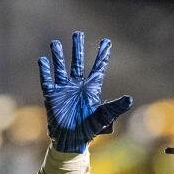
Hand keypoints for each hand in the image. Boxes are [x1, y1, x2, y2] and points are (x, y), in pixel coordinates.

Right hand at [38, 32, 132, 152]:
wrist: (71, 140)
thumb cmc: (89, 129)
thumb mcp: (103, 117)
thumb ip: (115, 107)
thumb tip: (130, 99)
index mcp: (91, 89)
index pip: (98, 68)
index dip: (102, 55)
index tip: (106, 42)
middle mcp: (77, 86)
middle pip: (78, 63)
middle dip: (78, 49)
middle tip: (78, 33)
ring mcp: (64, 90)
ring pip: (61, 68)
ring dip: (59, 56)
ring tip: (56, 43)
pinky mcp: (52, 96)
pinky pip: (47, 81)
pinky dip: (45, 71)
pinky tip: (43, 60)